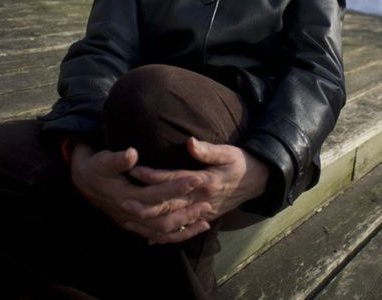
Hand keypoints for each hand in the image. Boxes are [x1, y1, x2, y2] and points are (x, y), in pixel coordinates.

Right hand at [68, 142, 211, 241]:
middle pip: (162, 219)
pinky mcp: (134, 225)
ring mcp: (132, 223)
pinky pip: (157, 237)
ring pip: (161, 233)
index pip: (156, 195)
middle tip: (207, 202)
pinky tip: (191, 231)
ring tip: (206, 221)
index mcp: (126, 196)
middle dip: (186, 212)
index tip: (196, 179)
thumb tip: (132, 153)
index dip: (176, 188)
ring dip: (184, 228)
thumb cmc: (96, 167)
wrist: (83, 181)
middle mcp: (131, 214)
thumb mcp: (103, 160)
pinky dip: (175, 237)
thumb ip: (118, 159)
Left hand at [123, 138, 269, 243]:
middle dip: (145, 205)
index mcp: (204, 182)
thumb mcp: (229, 152)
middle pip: (168, 206)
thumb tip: (189, 142)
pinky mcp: (204, 217)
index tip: (133, 171)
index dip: (153, 176)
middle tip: (122, 202)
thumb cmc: (242, 163)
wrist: (260, 181)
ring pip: (172, 223)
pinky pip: (182, 230)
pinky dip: (166, 236)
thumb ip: (208, 150)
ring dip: (150, 223)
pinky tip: (150, 239)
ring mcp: (202, 212)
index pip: (173, 179)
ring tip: (128, 221)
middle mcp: (201, 200)